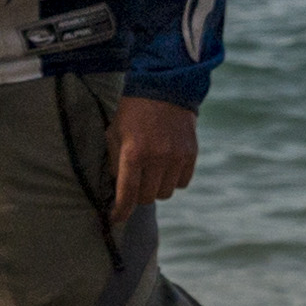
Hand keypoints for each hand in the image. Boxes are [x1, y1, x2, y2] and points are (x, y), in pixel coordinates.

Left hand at [109, 96, 198, 228]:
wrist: (164, 87)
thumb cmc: (133, 111)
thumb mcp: (114, 132)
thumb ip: (114, 162)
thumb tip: (119, 189)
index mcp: (133, 152)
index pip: (127, 193)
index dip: (121, 211)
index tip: (116, 218)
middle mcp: (156, 157)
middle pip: (147, 197)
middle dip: (138, 195)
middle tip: (135, 182)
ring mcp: (176, 156)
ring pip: (165, 193)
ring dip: (156, 187)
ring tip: (151, 171)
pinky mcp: (190, 154)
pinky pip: (182, 183)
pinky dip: (173, 180)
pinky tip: (166, 166)